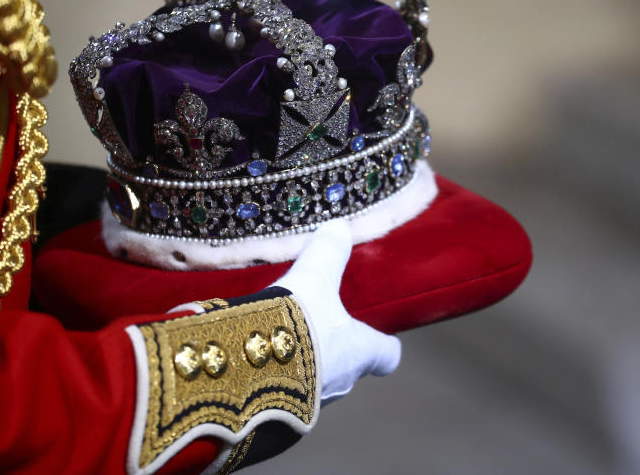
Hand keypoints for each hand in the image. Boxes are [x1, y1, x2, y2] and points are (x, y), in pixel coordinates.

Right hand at [272, 219, 400, 403]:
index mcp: (359, 350)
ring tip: (281, 345)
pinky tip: (256, 365)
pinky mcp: (279, 415)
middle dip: (337, 354)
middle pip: (349, 370)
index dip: (385, 347)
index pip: (386, 355)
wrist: (253, 368)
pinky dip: (276, 383)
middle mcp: (342, 382)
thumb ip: (328, 252)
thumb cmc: (299, 322)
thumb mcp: (314, 278)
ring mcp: (311, 404)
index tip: (385, 342)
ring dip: (305, 369)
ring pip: (316, 385)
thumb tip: (339, 226)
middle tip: (320, 333)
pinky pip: (284, 397)